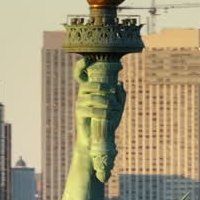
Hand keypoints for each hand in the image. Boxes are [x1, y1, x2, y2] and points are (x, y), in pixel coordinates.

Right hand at [74, 59, 125, 181]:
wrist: (98, 140)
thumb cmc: (107, 122)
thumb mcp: (117, 108)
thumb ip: (120, 96)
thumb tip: (120, 83)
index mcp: (90, 89)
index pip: (80, 74)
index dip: (80, 65)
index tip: (88, 60)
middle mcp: (82, 94)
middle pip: (89, 84)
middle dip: (103, 87)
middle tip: (113, 92)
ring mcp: (79, 104)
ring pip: (91, 97)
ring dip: (105, 101)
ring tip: (114, 108)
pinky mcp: (79, 114)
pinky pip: (90, 110)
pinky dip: (102, 112)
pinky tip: (109, 116)